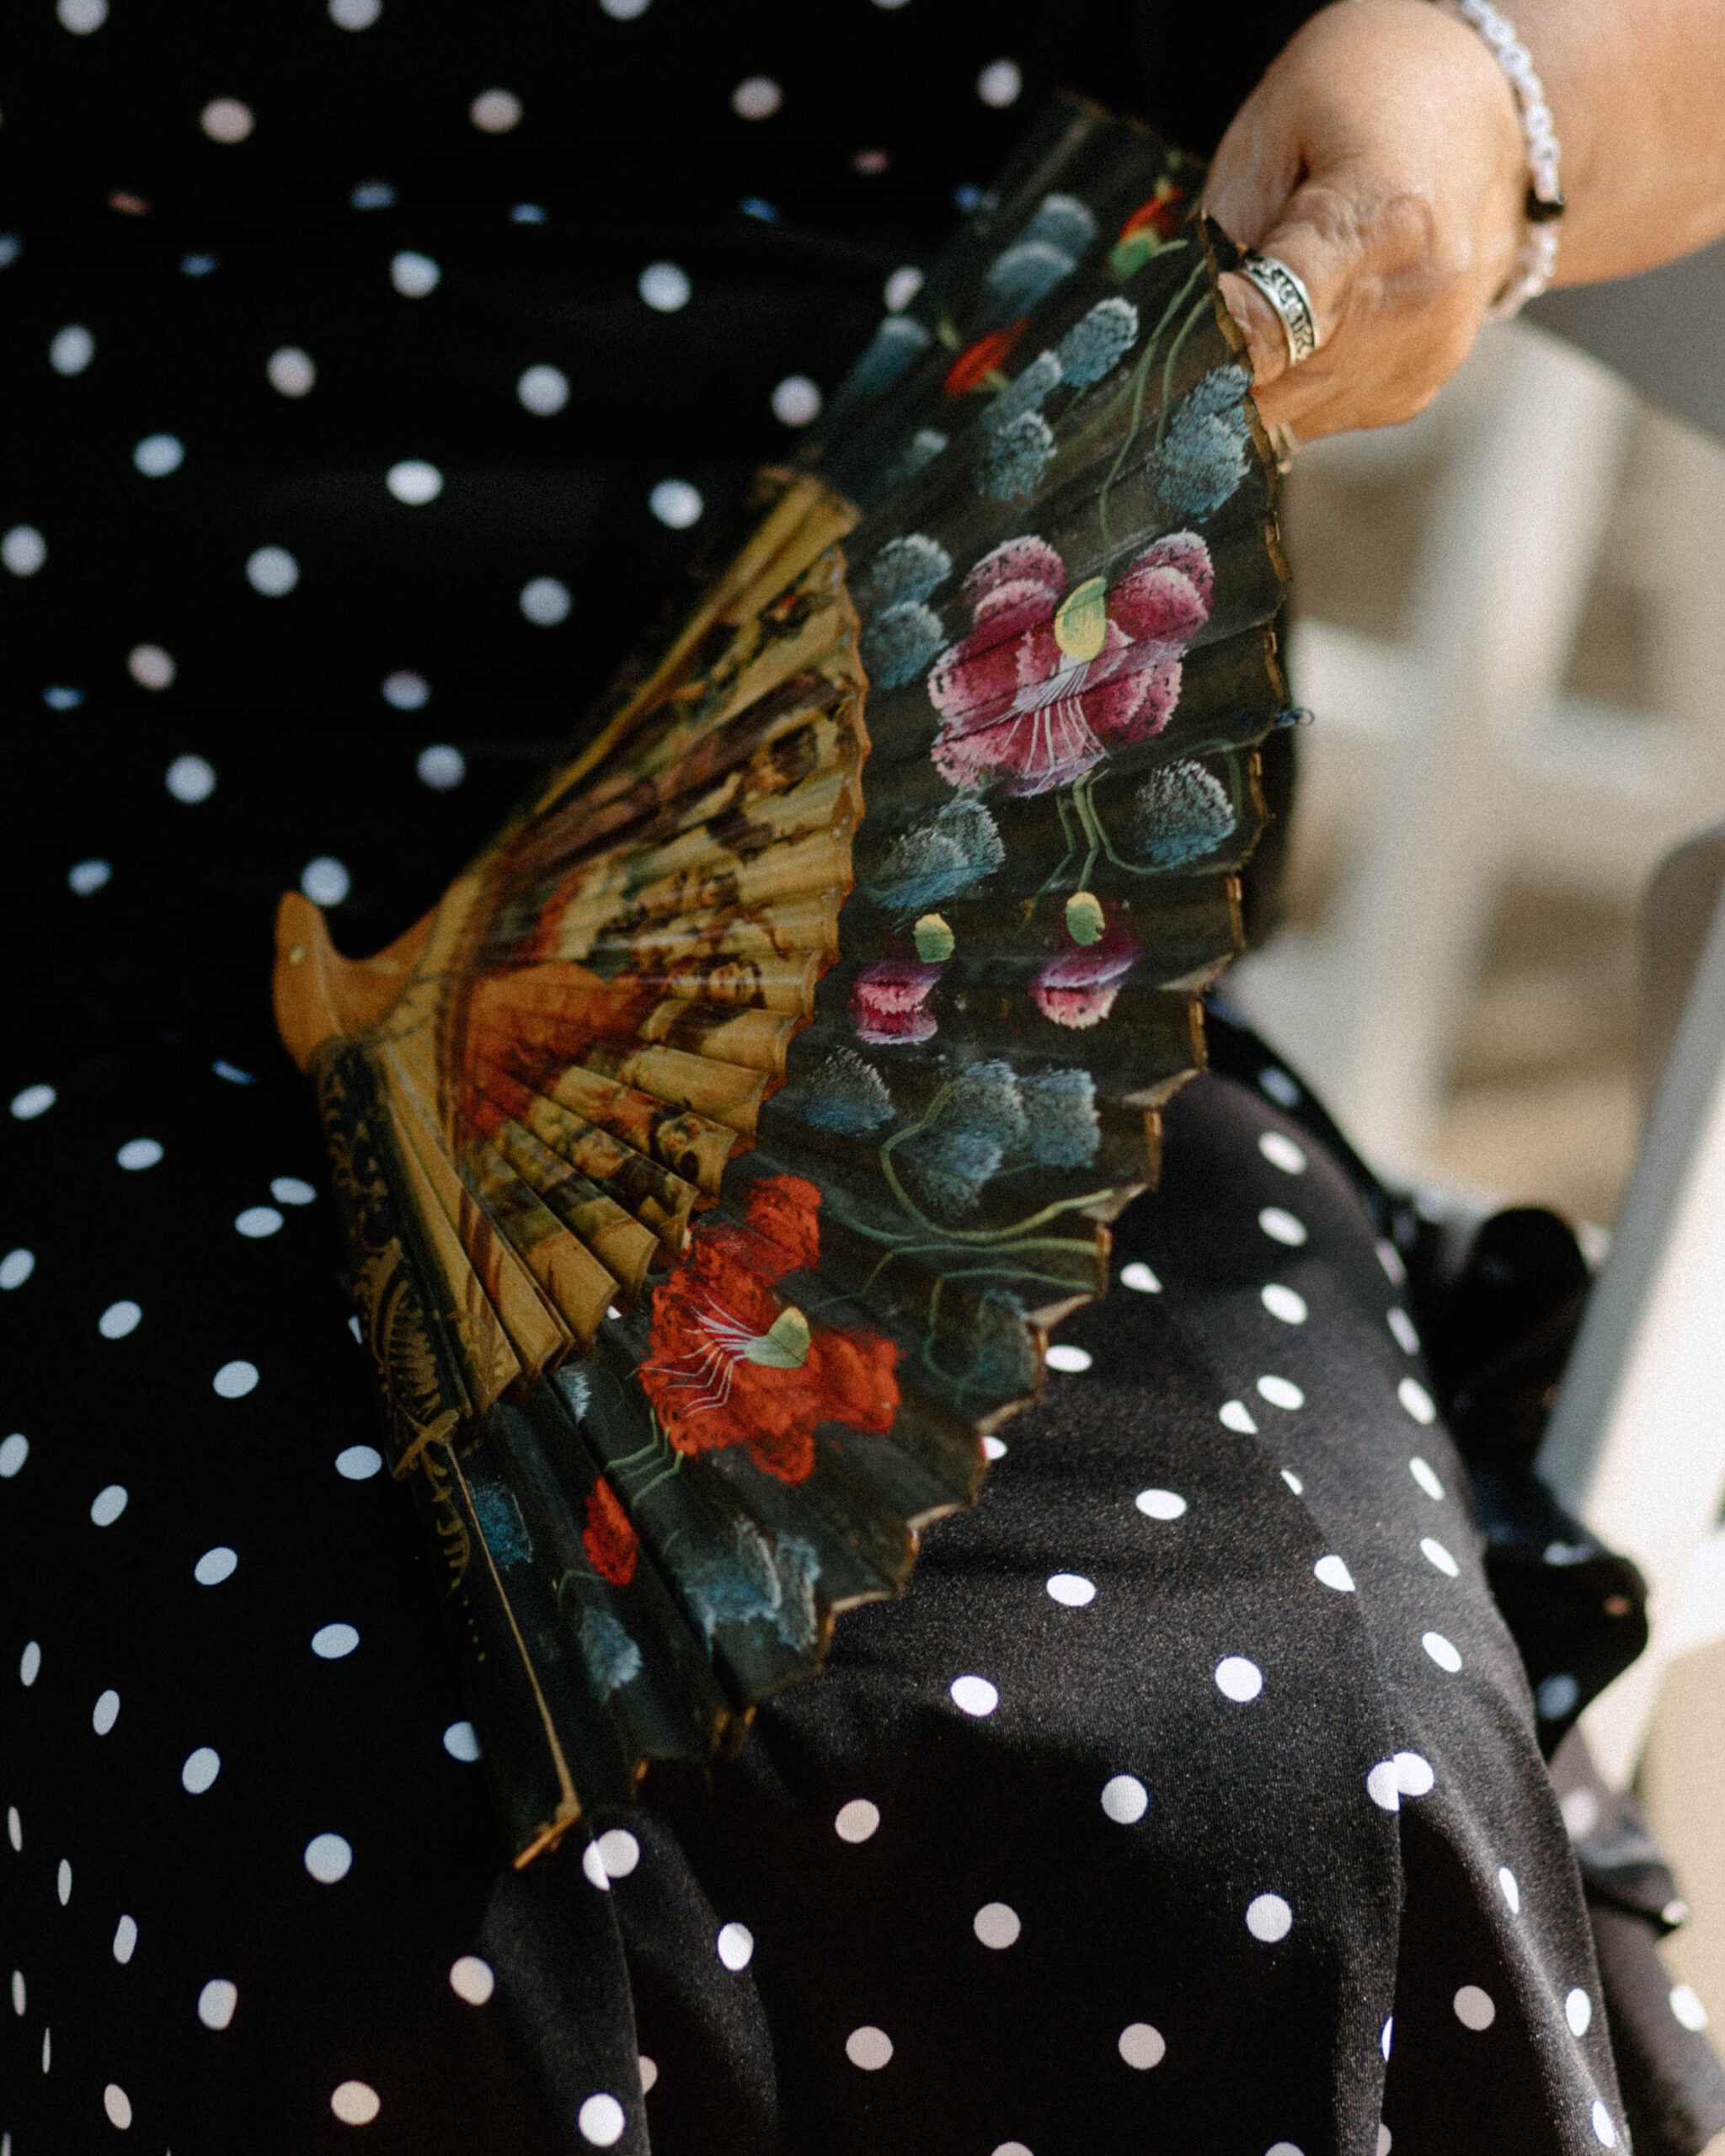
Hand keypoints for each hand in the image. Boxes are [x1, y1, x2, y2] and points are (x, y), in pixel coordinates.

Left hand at [1204, 0, 1525, 440]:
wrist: (1494, 121)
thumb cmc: (1377, 95)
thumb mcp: (1280, 118)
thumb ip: (1227, 223)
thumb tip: (1184, 319)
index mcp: (1383, 225)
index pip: (1269, 329)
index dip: (1205, 343)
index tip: (1172, 331)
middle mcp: (1416, 306)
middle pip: (1268, 387)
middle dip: (1214, 366)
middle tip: (1195, 319)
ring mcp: (1423, 357)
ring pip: (1286, 417)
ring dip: (1250, 380)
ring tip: (1260, 307)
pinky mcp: (1415, 391)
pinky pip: (1318, 417)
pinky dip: (1290, 384)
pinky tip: (1304, 325)